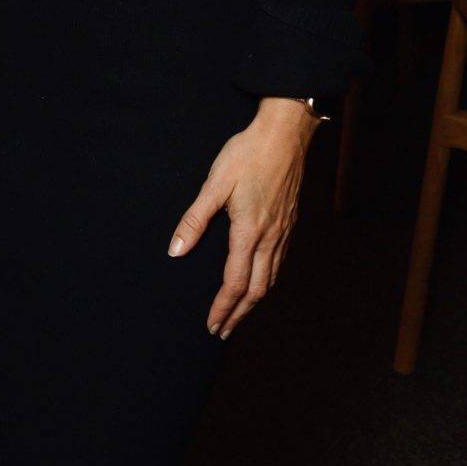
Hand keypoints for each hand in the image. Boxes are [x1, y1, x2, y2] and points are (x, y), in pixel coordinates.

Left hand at [169, 98, 319, 337]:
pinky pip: (280, 263)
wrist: (285, 134)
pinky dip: (268, 281)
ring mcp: (284, 231)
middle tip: (223, 331)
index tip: (211, 325)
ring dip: (254, 301)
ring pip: (271, 278)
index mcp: (249, 231)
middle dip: (239, 314)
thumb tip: (176, 250)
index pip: (235, 283)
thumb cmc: (248, 154)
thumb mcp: (215, 183)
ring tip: (240, 314)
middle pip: (257, 289)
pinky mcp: (290, 222)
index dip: (222, 307)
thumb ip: (195, 218)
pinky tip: (261, 280)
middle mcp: (270, 237)